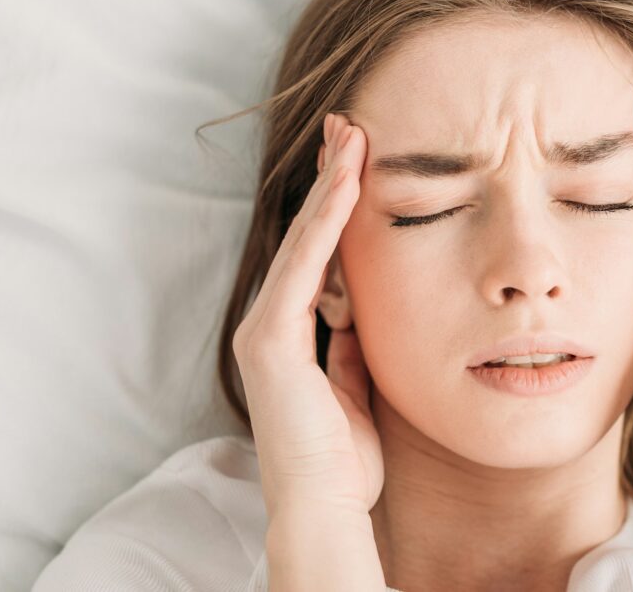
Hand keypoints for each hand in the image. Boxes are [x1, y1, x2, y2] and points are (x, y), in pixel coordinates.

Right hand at [231, 112, 382, 519]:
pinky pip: (305, 268)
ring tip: (352, 133)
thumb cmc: (346, 455)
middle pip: (309, 235)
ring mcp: (267, 328)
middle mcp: (273, 322)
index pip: (321, 254)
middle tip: (351, 126)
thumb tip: (364, 309)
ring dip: (330, 185)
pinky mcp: (269, 340)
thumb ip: (356, 343)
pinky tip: (348, 181)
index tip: (361, 162)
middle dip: (331, 179)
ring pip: (305, 240)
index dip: (339, 206)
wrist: (325, 505)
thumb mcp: (359, 383)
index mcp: (295, 332)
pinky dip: (327, 223)